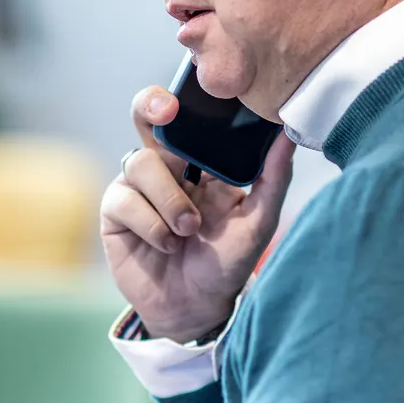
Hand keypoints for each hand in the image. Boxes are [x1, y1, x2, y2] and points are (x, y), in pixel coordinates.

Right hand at [100, 85, 294, 342]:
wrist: (195, 308)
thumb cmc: (226, 263)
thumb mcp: (258, 222)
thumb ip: (273, 179)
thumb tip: (288, 134)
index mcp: (200, 160)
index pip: (189, 115)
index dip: (184, 96)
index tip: (190, 94)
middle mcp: (166, 166)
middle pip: (146, 115)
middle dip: (151, 105)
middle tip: (167, 112)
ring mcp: (137, 187)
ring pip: (140, 163)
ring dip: (169, 200)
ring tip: (187, 231)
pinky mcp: (115, 212)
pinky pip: (124, 199)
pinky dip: (150, 224)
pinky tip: (166, 245)